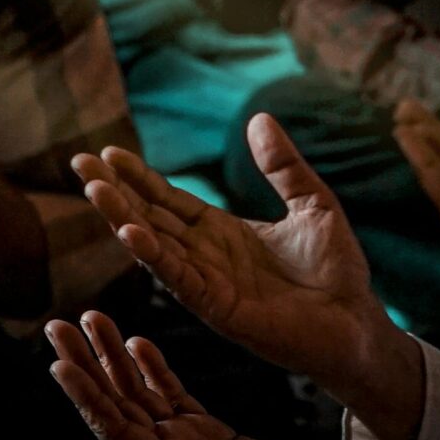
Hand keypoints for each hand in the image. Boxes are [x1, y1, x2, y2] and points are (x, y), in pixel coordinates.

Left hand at [47, 311, 368, 439]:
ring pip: (140, 397)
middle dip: (86, 366)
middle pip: (117, 408)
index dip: (88, 399)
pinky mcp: (210, 436)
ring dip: (113, 359)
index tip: (60, 364)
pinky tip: (137, 342)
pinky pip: (171, 396)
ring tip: (91, 319)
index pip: (120, 432)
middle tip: (57, 326)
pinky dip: (152, 369)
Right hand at [71, 115, 404, 399]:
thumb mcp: (313, 203)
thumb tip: (258, 117)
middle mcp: (206, 257)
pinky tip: (130, 232)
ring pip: (155, 246)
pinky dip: (154, 256)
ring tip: (95, 188)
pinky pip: (179, 278)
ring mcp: (209, 283)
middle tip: (80, 163)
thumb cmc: (338, 272)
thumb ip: (283, 165)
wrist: (359, 322)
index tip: (106, 151)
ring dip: (123, 218)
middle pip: (150, 217)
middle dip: (115, 191)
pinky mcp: (219, 308)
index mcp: (222, 232)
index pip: (169, 199)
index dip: (138, 176)